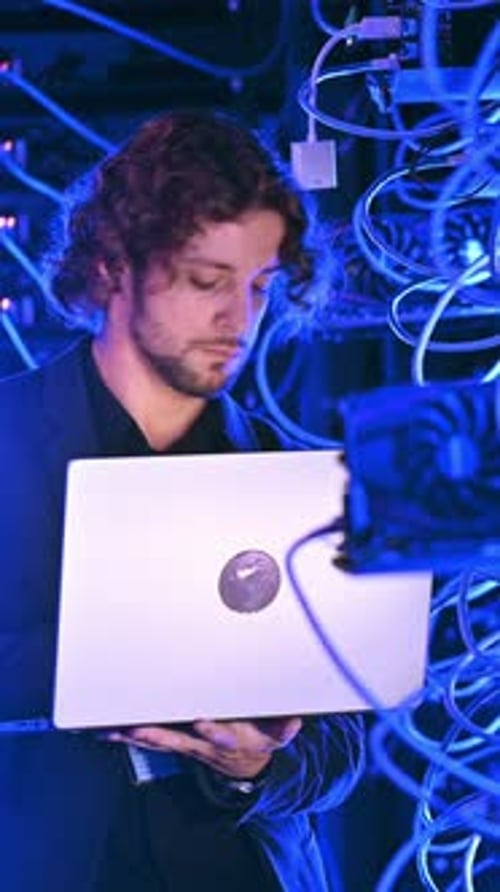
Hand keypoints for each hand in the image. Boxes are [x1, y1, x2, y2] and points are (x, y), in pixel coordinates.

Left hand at [104, 716, 301, 778]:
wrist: (248, 768)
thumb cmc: (259, 738)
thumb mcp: (275, 736)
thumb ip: (283, 730)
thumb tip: (295, 723)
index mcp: (231, 740)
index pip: (221, 736)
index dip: (211, 731)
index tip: (200, 722)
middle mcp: (205, 747)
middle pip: (180, 742)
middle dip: (159, 736)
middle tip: (139, 729)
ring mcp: (190, 748)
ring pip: (161, 743)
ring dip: (138, 737)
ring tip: (116, 729)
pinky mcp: (178, 746)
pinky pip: (151, 743)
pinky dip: (129, 738)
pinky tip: (109, 731)